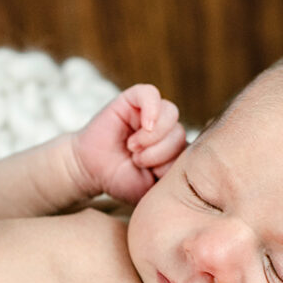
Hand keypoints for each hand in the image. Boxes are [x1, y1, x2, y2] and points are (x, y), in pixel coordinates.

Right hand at [72, 84, 186, 203]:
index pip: (190, 151)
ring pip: (170, 114)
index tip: (151, 176)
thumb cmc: (120, 180)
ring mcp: (150, 112)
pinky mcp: (133, 99)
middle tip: (137, 161)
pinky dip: (150, 109)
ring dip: (152, 136)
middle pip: (180, 133)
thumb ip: (173, 178)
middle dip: (158, 153)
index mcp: (175, 149)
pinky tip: (143, 126)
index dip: (170, 165)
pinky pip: (151, 94)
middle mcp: (166, 129)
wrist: (89, 170)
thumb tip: (192, 168)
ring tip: (133, 148)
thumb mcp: (152, 188)